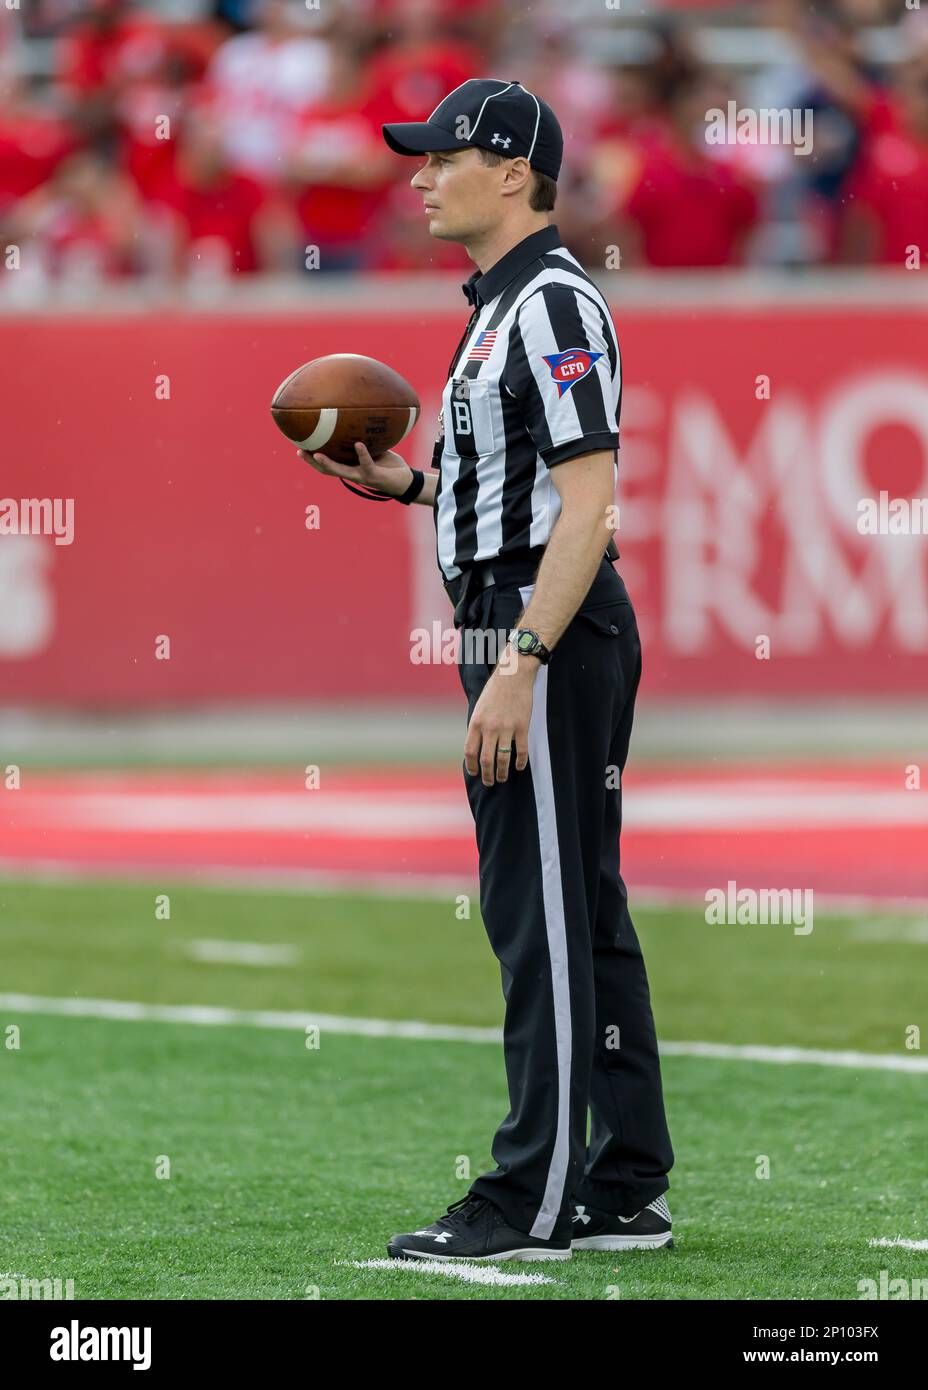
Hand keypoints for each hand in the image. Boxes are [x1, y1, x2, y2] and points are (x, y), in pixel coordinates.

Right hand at [299, 440, 411, 497]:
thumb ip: (365, 436)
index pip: (327, 463)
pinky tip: (358, 444)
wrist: (406, 480)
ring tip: (316, 454)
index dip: (311, 457)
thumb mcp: (375, 447)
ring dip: (328, 464)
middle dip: (311, 462)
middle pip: (326, 470)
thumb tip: (358, 416)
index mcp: (350, 467)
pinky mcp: (374, 476)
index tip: (298, 446)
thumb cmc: (389, 464)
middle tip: (299, 451)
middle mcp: (352, 473)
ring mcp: (362, 476)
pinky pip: (366, 464)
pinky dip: (362, 454)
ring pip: (340, 472)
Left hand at [464, 659, 535, 786]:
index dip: (471, 766)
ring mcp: (507, 728)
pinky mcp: (522, 727)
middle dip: (487, 775)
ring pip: (503, 759)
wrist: (514, 675)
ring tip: (502, 778)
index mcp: (476, 722)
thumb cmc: (495, 690)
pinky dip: (521, 762)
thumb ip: (477, 726)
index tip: (474, 773)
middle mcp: (490, 728)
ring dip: (502, 773)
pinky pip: (521, 751)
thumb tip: (477, 746)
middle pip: (486, 759)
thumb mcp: (479, 707)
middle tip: (489, 782)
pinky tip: (520, 767)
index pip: (470, 751)